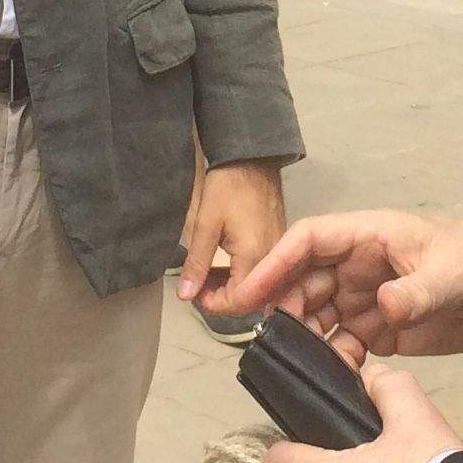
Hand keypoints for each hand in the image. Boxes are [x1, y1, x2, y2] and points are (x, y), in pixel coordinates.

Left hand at [181, 159, 287, 311]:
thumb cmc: (227, 186)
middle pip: (249, 298)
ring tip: (205, 274)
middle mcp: (272, 260)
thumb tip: (185, 296)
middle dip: (220, 298)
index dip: (211, 304)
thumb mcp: (205, 224)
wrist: (252, 157)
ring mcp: (277, 251)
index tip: (192, 292)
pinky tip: (223, 263)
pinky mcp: (277, 242)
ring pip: (256, 285)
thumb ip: (197, 263)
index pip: (237, 302)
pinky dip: (241, 273)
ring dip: (230, 286)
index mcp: (255, 258)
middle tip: (196, 283)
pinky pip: (262, 270)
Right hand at [228, 208, 462, 360]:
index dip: (274, 263)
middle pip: (303, 280)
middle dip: (283, 307)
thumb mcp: (454, 273)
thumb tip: (382, 306)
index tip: (248, 293)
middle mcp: (360, 264)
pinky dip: (332, 358)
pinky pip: (340, 342)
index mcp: (371, 235)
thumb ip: (417, 291)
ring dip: (304, 337)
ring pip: (316, 314)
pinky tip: (335, 375)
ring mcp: (367, 297)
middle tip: (271, 341)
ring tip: (299, 364)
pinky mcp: (378, 328)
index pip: (309, 240)